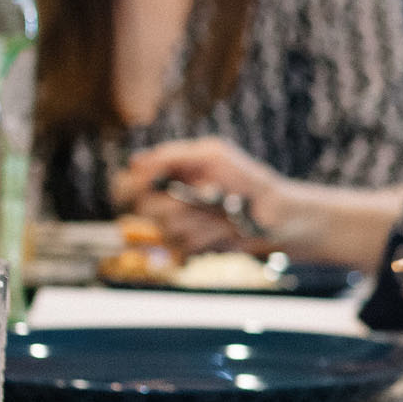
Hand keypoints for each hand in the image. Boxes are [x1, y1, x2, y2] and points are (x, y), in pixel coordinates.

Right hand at [113, 138, 284, 256]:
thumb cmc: (246, 177)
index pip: (128, 182)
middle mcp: (167, 199)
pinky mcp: (191, 246)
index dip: (131, 186)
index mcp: (168, 173)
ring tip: (222, 213)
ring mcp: (179, 224)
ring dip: (198, 221)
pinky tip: (224, 230)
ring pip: (165, 229)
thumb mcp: (211, 155)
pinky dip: (207, 237)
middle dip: (175, 204)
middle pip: (144, 208)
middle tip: (206, 196)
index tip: (149, 186)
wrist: (274, 213)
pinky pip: (182, 247)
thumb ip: (171, 156)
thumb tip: (134, 163)